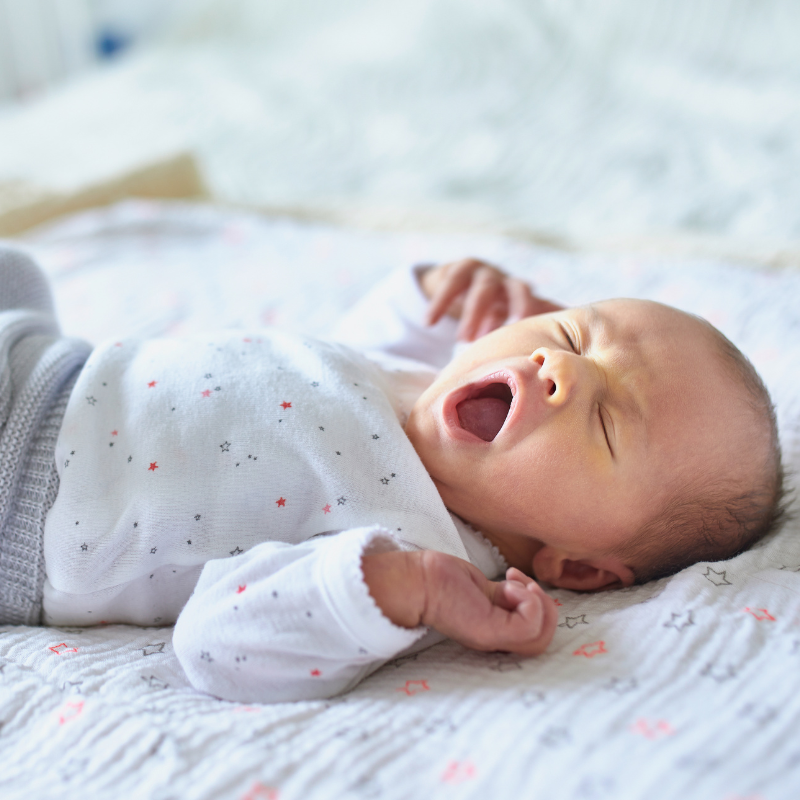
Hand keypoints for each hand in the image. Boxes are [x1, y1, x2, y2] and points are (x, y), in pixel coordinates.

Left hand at [362, 550, 557, 656]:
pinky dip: (528, 600)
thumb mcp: (488, 591)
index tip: (519, 582)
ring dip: (537, 602)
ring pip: (542, 637)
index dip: (539, 609)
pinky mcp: (490, 632)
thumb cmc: (446, 580)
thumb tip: (529, 592)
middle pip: (544, 642)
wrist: (419, 580)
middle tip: (523, 584)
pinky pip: (531, 624)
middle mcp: (496, 641)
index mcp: (496, 633)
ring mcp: (493, 639)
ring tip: (514, 585)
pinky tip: (507, 586)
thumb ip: (508, 599)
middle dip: (546, 606)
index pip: (535, 638)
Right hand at [419, 258, 563, 341]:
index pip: (540, 304)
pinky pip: (449, 284)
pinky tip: (429, 322)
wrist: (458, 283)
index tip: (541, 338)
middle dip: (514, 310)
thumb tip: (572, 352)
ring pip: (481, 289)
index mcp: (524, 296)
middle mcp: (507, 280)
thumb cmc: (493, 308)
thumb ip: (533, 328)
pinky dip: (440, 303)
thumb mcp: (510, 318)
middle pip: (516, 290)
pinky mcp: (457, 269)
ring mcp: (483, 272)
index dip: (543, 318)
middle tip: (507, 335)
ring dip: (473, 314)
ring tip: (464, 340)